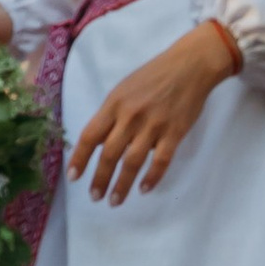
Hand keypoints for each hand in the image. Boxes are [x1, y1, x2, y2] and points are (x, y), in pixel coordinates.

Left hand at [68, 18, 241, 203]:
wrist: (191, 64)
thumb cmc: (154, 75)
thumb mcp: (124, 89)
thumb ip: (111, 115)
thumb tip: (97, 142)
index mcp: (114, 104)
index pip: (90, 136)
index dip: (80, 159)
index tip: (73, 177)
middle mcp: (130, 116)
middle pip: (109, 154)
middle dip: (100, 179)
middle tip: (94, 197)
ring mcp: (154, 125)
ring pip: (133, 162)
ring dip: (122, 185)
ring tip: (115, 201)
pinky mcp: (175, 132)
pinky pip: (161, 160)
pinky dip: (152, 177)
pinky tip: (144, 189)